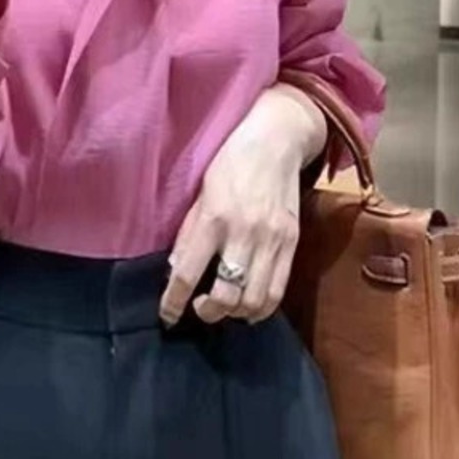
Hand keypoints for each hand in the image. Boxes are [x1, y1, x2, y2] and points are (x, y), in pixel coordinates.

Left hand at [159, 87, 325, 327]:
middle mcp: (243, 233)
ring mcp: (271, 240)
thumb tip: (176, 272)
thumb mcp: (200, 193)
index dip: (173, 302)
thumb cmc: (230, 163)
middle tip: (200, 308)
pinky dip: (261, 308)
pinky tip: (248, 306)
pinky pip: (278, 290)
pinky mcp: (292, 243)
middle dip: (209, 312)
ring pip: (254, 301)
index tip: (166, 316)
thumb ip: (189, 234)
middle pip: (226, 295)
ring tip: (224, 307)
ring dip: (235, 313)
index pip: (187, 273)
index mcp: (213, 218)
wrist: (276, 142)